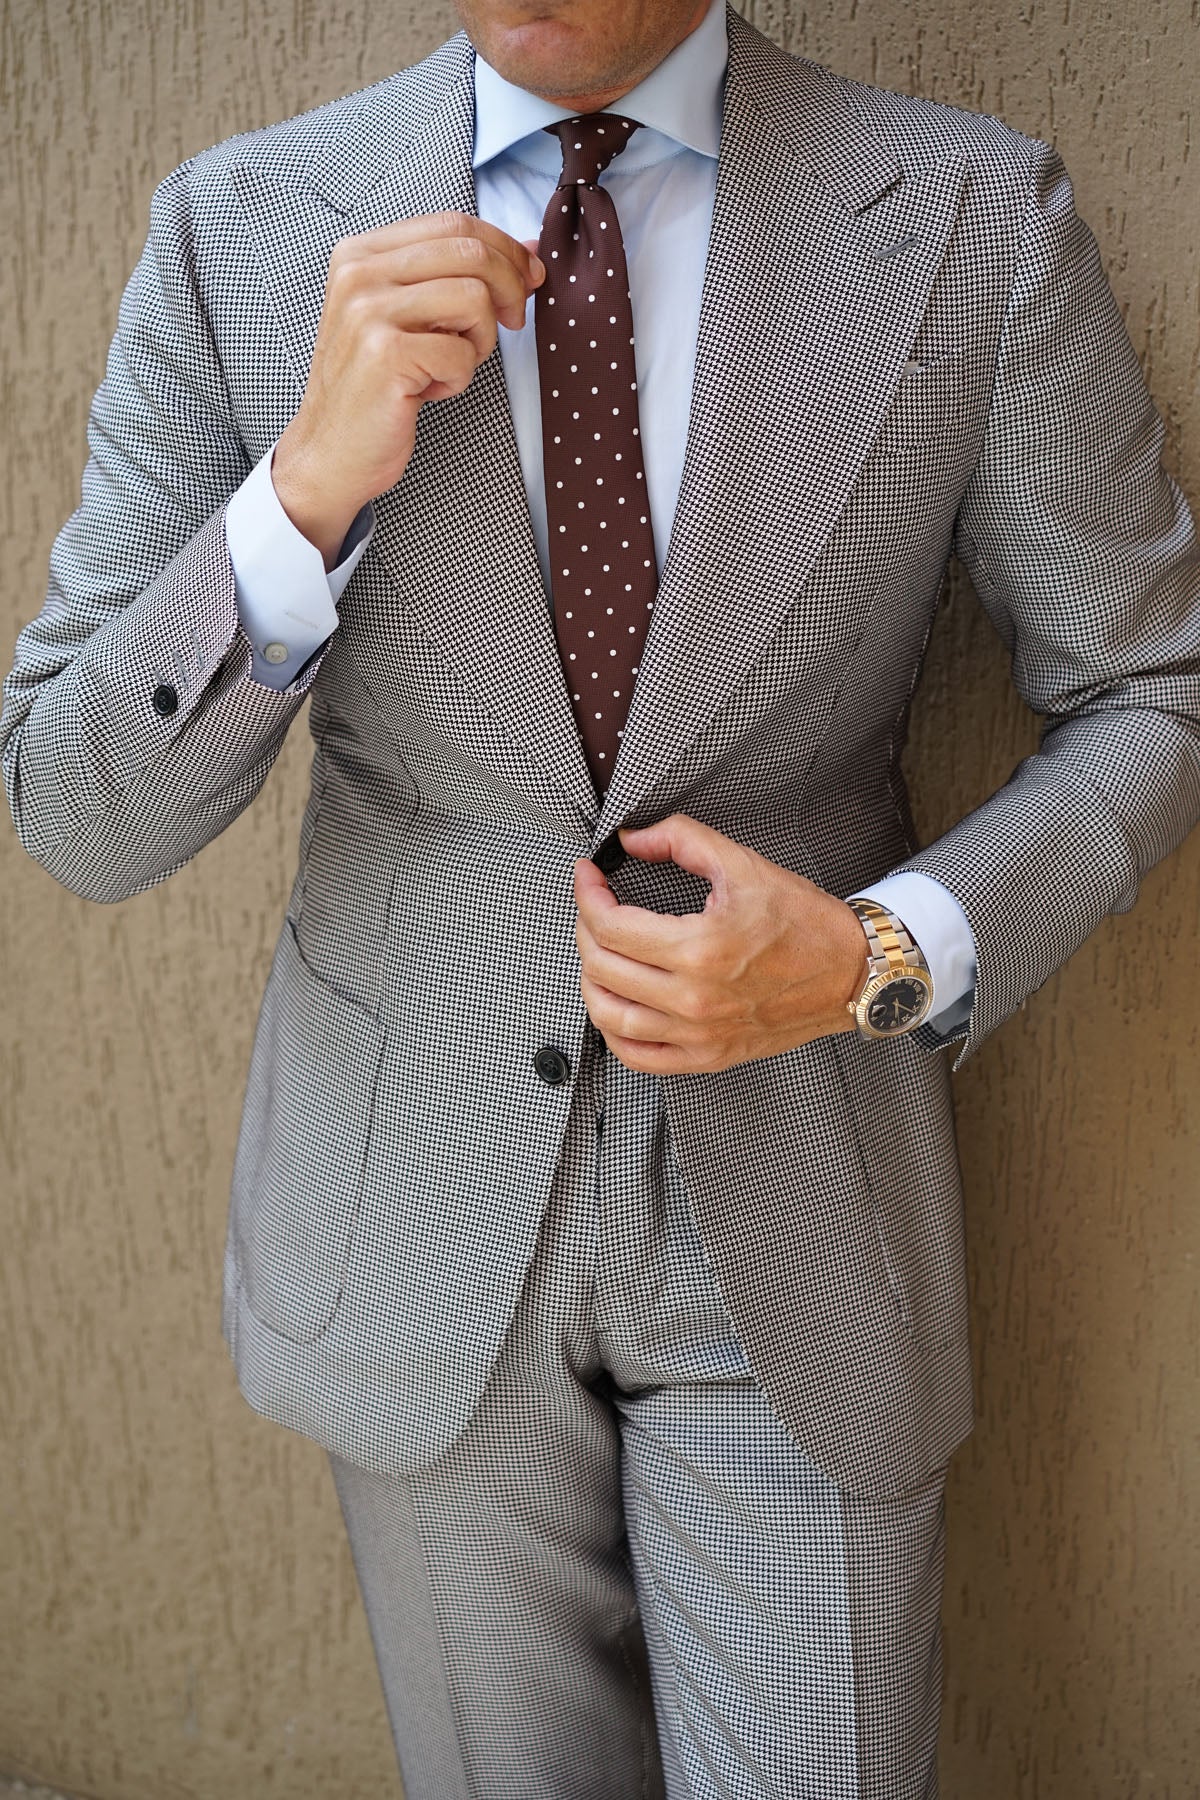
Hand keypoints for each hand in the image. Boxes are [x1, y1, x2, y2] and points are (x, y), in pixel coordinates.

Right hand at [271, 213, 544, 565]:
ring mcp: (368, 311)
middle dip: (510, 288)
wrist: (330, 452)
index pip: (454, 223)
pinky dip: (459, 378)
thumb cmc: (375, 388)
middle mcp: (359, 272)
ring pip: (473, 297)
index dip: (504, 249)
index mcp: (362, 253)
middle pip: (470, 252)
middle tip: (513, 321)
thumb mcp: (408, 318)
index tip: (528, 279)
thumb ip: (456, 277)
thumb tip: (529, 251)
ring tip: (453, 364)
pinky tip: (429, 390)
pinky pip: (460, 352)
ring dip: (481, 339)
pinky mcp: (384, 353)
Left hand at [573, 814, 866, 1074]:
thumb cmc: (805, 923)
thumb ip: (682, 840)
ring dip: (590, 978)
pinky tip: (614, 1004)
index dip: (587, 894)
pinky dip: (612, 1031)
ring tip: (597, 951)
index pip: (610, 924)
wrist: (851, 974)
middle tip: (593, 906)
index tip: (588, 877)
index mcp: (700, 947)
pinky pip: (638, 1057)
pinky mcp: (707, 1056)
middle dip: (585, 927)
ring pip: (609, 1015)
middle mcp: (693, 998)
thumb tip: (634, 839)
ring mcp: (698, 1034)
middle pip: (602, 966)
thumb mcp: (744, 864)